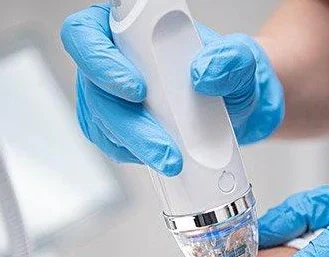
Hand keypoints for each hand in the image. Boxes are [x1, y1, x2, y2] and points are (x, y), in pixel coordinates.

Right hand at [60, 4, 283, 175]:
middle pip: (93, 88)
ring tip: (171, 159)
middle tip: (162, 143)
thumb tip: (205, 72)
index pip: (88, 34)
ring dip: (136, 144)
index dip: (99, 60)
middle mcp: (110, 58)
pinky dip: (136, 154)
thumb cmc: (226, 73)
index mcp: (127, 26)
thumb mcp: (241, 61)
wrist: (233, 106)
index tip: (138, 89)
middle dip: (126, 122)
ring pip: (101, 122)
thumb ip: (231, 59)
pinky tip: (160, 157)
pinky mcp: (114, 126)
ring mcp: (107, 95)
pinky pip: (112, 144)